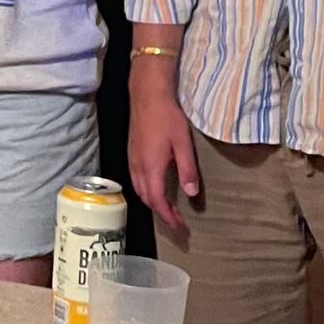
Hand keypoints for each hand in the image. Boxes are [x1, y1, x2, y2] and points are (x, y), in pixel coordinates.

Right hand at [128, 81, 200, 234]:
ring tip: (167, 207)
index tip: (179, 227)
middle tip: (176, 221)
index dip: (168, 216)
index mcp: (151, 168)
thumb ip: (187, 170)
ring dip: (152, 202)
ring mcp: (132, 159)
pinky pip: (136, 180)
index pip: (158, 201)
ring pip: (139, 189)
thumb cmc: (167, 118)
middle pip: (147, 198)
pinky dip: (146, 190)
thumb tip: (191, 194)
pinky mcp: (132, 153)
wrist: (147, 95)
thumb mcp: (183, 144)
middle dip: (161, 212)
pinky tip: (154, 187)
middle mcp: (138, 167)